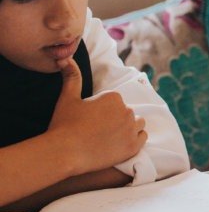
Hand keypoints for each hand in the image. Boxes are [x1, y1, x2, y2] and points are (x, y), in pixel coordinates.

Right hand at [48, 58, 146, 173]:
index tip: (90, 118)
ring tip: (110, 135)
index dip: (102, 110)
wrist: (64, 153)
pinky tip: (120, 142)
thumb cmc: (64, 124)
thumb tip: (66, 58)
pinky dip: (134, 139)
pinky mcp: (133, 146)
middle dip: (115, 118)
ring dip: (129, 127)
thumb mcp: (68, 97)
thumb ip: (72, 77)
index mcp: (114, 97)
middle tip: (97, 129)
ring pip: (137, 123)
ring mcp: (132, 129)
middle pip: (126, 112)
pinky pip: (142, 137)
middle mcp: (127, 111)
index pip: (114, 101)